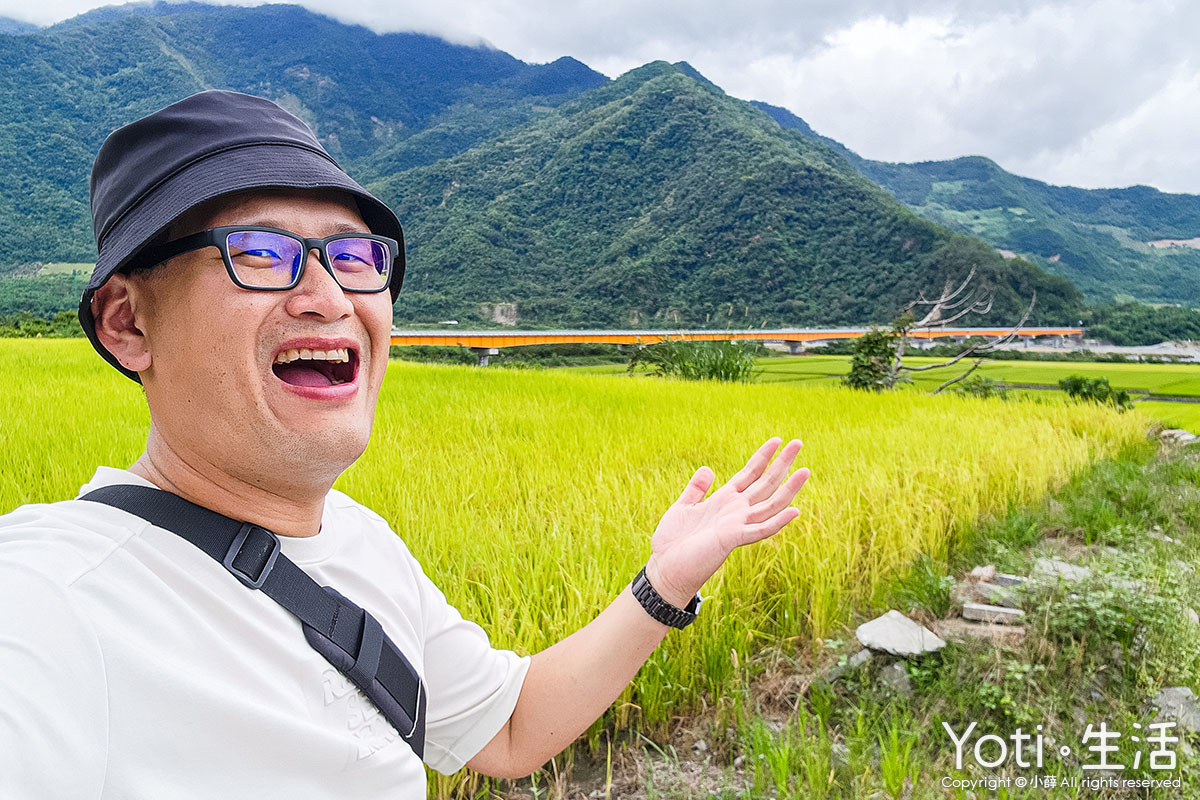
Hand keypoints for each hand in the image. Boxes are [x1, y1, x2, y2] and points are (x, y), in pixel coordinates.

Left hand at [643, 437, 809, 607]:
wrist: (665, 567)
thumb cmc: (673, 541)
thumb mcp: (682, 507)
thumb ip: (696, 489)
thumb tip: (709, 469)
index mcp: (724, 500)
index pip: (750, 473)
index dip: (763, 456)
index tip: (777, 440)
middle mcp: (736, 511)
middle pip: (765, 483)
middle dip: (781, 463)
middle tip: (798, 442)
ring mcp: (737, 524)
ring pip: (770, 504)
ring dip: (789, 488)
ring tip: (805, 470)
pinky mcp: (733, 539)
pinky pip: (760, 530)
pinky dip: (777, 521)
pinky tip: (794, 510)